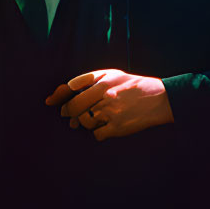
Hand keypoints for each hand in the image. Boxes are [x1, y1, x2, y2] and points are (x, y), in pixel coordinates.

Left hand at [45, 69, 173, 139]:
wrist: (159, 99)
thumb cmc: (131, 85)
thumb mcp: (111, 74)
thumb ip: (87, 79)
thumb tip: (66, 88)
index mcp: (103, 82)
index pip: (72, 92)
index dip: (59, 98)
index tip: (50, 102)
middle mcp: (105, 97)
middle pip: (75, 109)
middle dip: (68, 113)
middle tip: (69, 115)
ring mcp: (111, 113)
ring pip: (84, 122)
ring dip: (84, 122)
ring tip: (91, 118)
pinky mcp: (117, 128)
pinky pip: (96, 134)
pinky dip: (97, 132)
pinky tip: (103, 127)